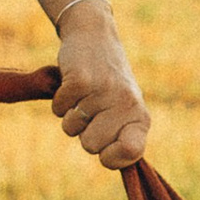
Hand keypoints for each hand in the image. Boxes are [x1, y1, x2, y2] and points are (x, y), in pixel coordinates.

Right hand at [52, 5, 150, 169]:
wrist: (95, 37)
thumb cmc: (108, 85)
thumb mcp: (123, 112)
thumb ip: (121, 140)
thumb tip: (111, 162)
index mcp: (140, 117)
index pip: (131, 153)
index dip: (111, 157)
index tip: (106, 147)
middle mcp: (127, 104)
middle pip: (91, 147)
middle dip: (85, 132)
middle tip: (92, 109)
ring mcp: (104, 92)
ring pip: (71, 129)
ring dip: (71, 115)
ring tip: (84, 95)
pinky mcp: (80, 80)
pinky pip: (58, 110)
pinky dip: (59, 101)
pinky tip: (72, 85)